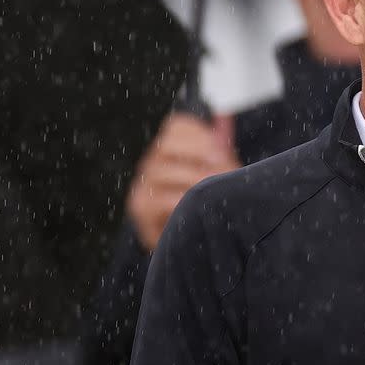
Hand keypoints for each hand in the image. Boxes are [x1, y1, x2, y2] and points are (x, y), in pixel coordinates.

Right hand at [126, 112, 238, 249]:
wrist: (198, 248)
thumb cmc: (211, 207)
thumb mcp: (220, 176)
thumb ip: (219, 149)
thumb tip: (223, 115)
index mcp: (172, 151)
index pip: (176, 126)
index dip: (199, 134)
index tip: (221, 149)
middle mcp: (152, 164)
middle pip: (165, 143)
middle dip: (197, 154)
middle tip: (222, 170)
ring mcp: (142, 186)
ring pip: (160, 170)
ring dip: (194, 178)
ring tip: (216, 191)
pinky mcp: (141, 209)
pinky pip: (157, 199)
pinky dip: (181, 201)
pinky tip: (199, 208)